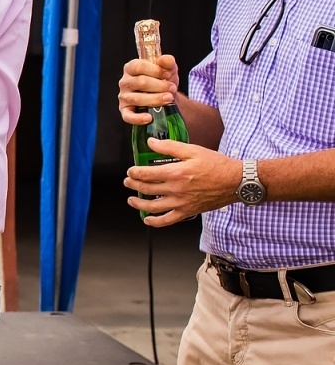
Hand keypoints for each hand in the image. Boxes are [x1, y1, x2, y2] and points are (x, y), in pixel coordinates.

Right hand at [119, 54, 179, 124]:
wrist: (167, 97)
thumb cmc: (163, 81)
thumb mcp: (168, 69)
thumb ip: (168, 62)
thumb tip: (165, 60)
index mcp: (131, 68)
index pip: (139, 66)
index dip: (155, 70)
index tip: (168, 74)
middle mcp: (124, 82)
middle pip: (140, 82)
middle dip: (159, 86)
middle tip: (173, 89)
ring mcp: (123, 97)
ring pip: (136, 99)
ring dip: (154, 99)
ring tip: (169, 99)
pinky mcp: (125, 111)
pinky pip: (128, 116)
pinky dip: (138, 118)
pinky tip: (149, 118)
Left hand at [124, 138, 240, 225]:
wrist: (236, 181)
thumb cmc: (217, 165)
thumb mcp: (193, 150)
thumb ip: (170, 146)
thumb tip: (151, 143)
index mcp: (176, 173)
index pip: (146, 174)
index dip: (134, 173)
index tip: (130, 171)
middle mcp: (176, 189)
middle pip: (146, 189)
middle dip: (133, 185)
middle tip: (128, 182)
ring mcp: (181, 203)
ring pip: (152, 207)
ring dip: (138, 204)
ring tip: (131, 200)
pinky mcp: (188, 212)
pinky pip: (167, 220)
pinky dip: (155, 222)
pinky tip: (147, 219)